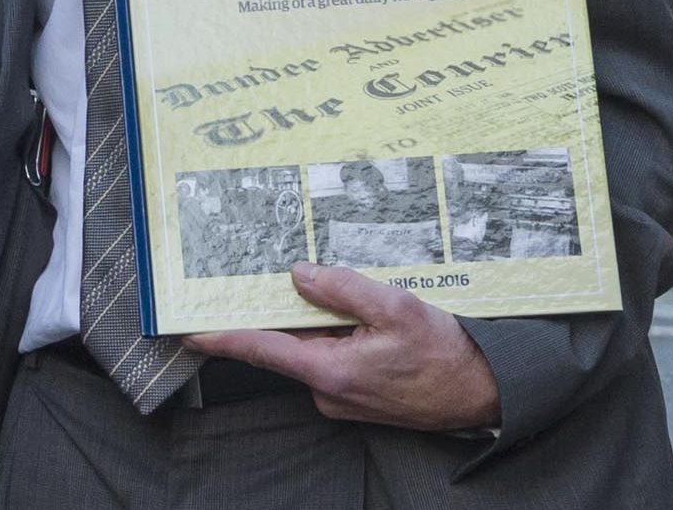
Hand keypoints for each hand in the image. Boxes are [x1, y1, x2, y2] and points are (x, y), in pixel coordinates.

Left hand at [187, 262, 503, 432]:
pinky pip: (331, 359)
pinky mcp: (357, 395)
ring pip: (311, 349)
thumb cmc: (446, 355)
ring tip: (337, 293)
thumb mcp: (397, 308)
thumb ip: (343, 289)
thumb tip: (300, 275)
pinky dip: (334, 336)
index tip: (186, 331)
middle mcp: (328, 390)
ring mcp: (342, 397)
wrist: (486, 393)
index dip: (220, 337)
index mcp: (330, 371)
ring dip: (315, 323)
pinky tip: (354, 318)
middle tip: (275, 277)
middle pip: (285, 343)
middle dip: (279, 311)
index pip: (260, 349)